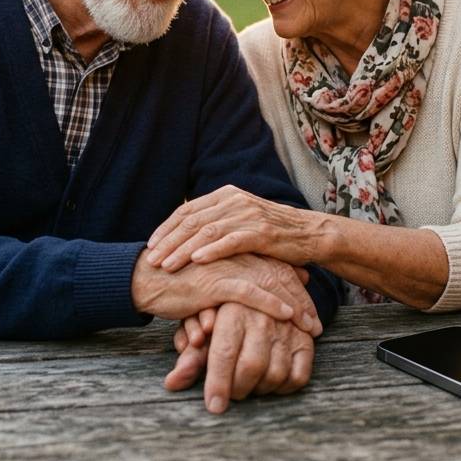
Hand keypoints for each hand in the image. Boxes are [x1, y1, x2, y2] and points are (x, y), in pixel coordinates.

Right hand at [131, 251, 320, 335]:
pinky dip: (271, 304)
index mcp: (236, 251)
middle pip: (280, 276)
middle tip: (318, 326)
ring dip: (295, 306)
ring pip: (271, 284)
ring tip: (311, 327)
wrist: (146, 280)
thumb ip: (235, 279)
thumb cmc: (178, 282)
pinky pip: (250, 293)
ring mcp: (227, 266)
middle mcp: (236, 255)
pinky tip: (286, 315)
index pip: (276, 267)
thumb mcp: (211, 279)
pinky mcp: (215, 282)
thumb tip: (260, 292)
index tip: (312, 310)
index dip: (296, 289)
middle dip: (302, 302)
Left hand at [145, 185, 327, 272]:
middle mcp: (234, 200)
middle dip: (168, 241)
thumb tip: (184, 233)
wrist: (310, 234)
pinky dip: (212, 251)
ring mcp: (248, 215)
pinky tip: (196, 261)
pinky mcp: (262, 232)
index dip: (166, 228)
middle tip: (151, 260)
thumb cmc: (272, 233)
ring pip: (207, 232)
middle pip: (192, 221)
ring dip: (183, 250)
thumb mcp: (240, 220)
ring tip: (166, 266)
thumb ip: (216, 221)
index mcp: (226, 195)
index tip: (150, 246)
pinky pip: (231, 241)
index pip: (187, 210)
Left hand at [163, 303, 313, 412]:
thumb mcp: (204, 327)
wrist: (259, 280)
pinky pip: (299, 375)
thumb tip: (171, 384)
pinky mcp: (305, 338)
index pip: (224, 353)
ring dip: (260, 390)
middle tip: (231, 394)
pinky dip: (284, 387)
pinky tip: (270, 383)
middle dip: (238, 389)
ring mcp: (287, 327)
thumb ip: (189, 358)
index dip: (218, 383)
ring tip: (248, 386)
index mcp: (233, 311)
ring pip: (276, 373)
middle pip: (251, 365)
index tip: (214, 406)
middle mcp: (262, 317)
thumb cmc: (223, 310)